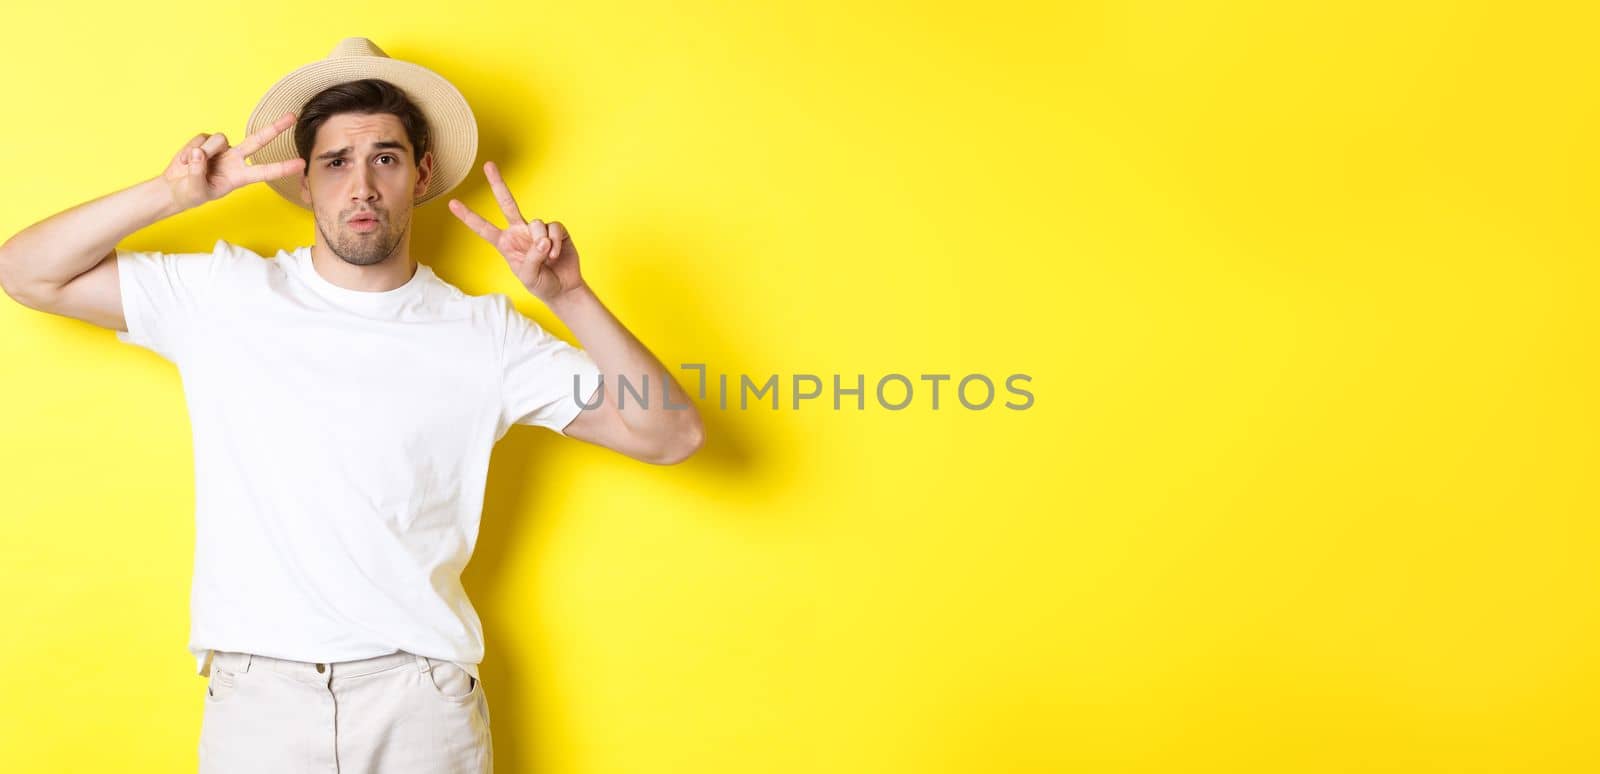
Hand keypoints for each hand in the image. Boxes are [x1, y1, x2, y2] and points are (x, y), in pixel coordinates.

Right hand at [161, 112, 304, 211]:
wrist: (175, 188)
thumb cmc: (191, 193)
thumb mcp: (196, 190)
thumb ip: (197, 172)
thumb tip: (199, 153)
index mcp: (240, 177)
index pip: (265, 171)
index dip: (283, 167)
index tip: (301, 164)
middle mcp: (235, 160)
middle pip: (258, 140)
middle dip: (275, 128)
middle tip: (293, 116)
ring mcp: (222, 150)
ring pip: (219, 139)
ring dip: (203, 152)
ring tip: (192, 166)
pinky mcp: (207, 141)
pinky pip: (201, 138)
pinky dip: (190, 149)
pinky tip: (187, 159)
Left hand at [447, 161, 584, 303]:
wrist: (563, 287)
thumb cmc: (541, 283)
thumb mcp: (529, 276)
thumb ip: (532, 257)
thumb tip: (543, 239)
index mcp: (505, 243)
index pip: (484, 228)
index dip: (469, 217)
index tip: (452, 204)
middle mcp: (519, 231)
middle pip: (506, 203)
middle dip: (498, 184)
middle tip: (488, 165)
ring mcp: (537, 229)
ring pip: (537, 223)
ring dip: (543, 243)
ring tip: (548, 258)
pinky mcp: (556, 230)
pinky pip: (554, 228)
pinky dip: (556, 242)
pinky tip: (556, 254)